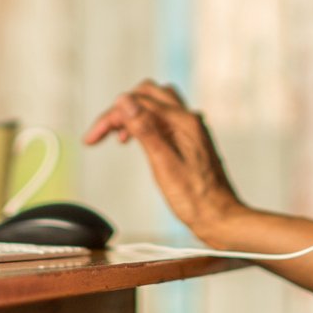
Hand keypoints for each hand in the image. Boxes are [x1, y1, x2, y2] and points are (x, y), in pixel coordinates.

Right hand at [84, 81, 244, 240]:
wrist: (221, 218)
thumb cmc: (196, 200)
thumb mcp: (164, 164)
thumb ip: (145, 130)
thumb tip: (125, 101)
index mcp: (183, 122)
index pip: (138, 103)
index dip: (111, 118)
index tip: (92, 138)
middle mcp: (189, 119)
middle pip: (147, 94)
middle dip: (121, 109)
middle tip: (102, 133)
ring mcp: (191, 128)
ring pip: (156, 104)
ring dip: (133, 113)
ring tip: (116, 136)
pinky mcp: (190, 139)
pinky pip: (164, 119)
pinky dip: (145, 123)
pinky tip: (138, 140)